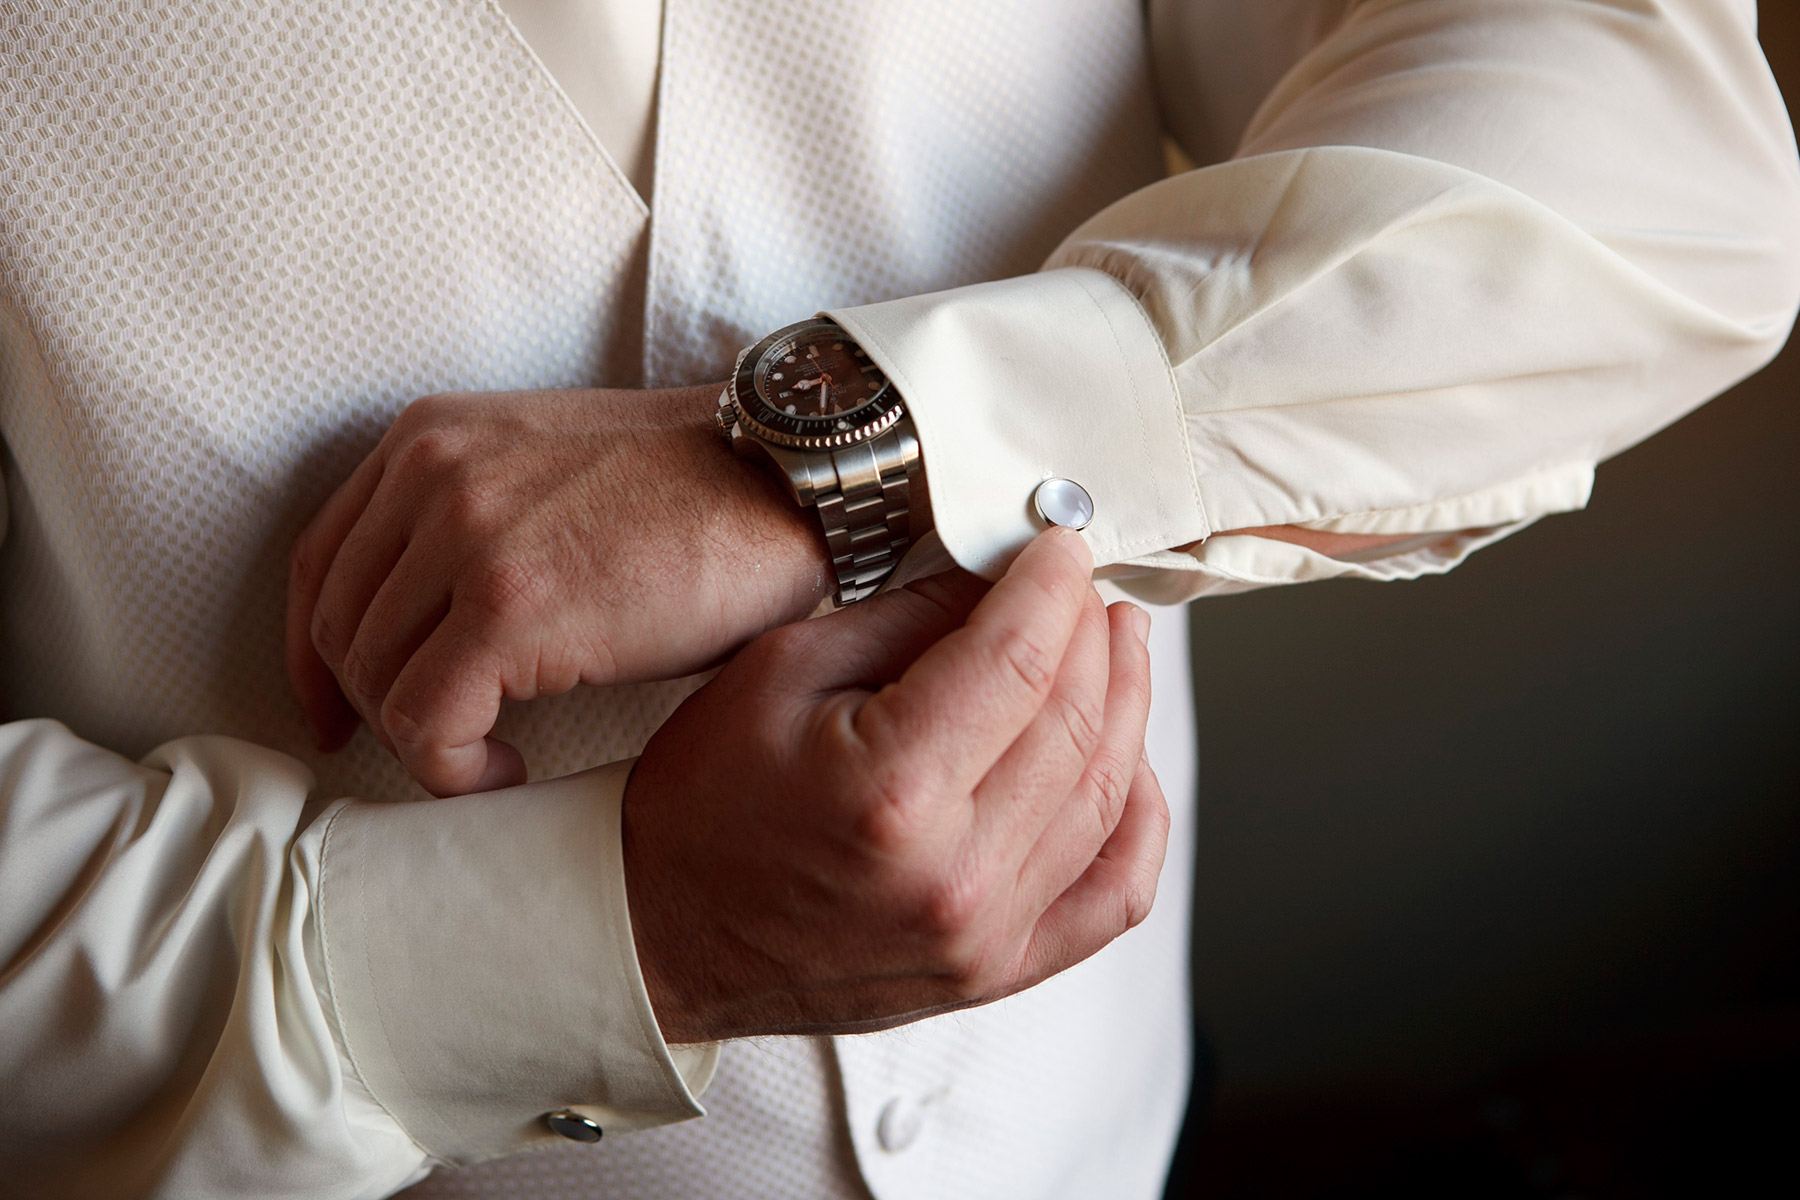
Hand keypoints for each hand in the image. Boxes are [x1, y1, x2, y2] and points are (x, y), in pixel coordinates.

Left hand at [286, 384, 831, 795]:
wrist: (788, 480)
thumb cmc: (698, 492)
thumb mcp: (553, 472)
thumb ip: (474, 520)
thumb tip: (436, 628)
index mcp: (433, 438)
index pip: (323, 560)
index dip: (314, 654)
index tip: (339, 712)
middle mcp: (431, 475)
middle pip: (340, 628)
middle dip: (380, 707)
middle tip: (443, 746)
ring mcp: (465, 538)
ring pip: (378, 681)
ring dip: (425, 741)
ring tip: (490, 756)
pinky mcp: (508, 609)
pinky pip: (427, 722)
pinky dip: (452, 769)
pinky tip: (506, 770)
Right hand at [621, 529, 1168, 1041]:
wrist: (662, 936)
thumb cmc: (705, 804)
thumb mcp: (782, 672)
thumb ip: (906, 619)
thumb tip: (1001, 577)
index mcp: (893, 791)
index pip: (1021, 659)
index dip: (1055, 584)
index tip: (1062, 541)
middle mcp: (954, 875)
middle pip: (1078, 721)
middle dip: (1094, 634)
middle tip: (1084, 586)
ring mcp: (985, 937)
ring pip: (1111, 796)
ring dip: (1126, 704)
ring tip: (1115, 647)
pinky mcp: (996, 972)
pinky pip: (1116, 893)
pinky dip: (1142, 818)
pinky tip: (1129, 760)